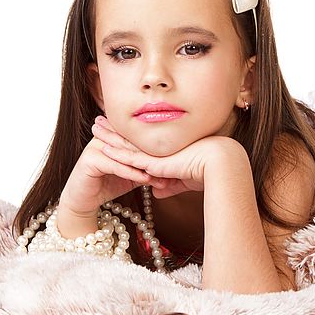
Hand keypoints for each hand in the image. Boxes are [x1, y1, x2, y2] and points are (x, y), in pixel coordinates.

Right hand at [58, 120, 165, 218]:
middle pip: (135, 146)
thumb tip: (170, 170)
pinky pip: (115, 165)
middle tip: (174, 170)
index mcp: (115, 136)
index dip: (158, 153)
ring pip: (126, 155)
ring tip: (164, 176)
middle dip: (155, 160)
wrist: (82, 201)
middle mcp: (105, 137)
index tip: (177, 164)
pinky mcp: (90, 159)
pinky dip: (132, 173)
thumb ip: (145, 168)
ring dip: (146, 167)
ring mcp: (97, 146)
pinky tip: (146, 180)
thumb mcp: (131, 175)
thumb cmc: (106, 186)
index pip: (140, 141)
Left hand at [93, 116, 245, 198]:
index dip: (128, 135)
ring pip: (127, 144)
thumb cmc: (209, 172)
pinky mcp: (155, 162)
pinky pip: (131, 158)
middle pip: (131, 138)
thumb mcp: (185, 181)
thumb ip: (170, 186)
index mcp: (167, 150)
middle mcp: (159, 148)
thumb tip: (157, 193)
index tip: (116, 128)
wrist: (220, 164)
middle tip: (99, 120)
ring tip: (94, 127)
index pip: (142, 142)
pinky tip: (102, 148)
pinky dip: (116, 153)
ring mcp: (156, 153)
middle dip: (114, 130)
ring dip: (109, 136)